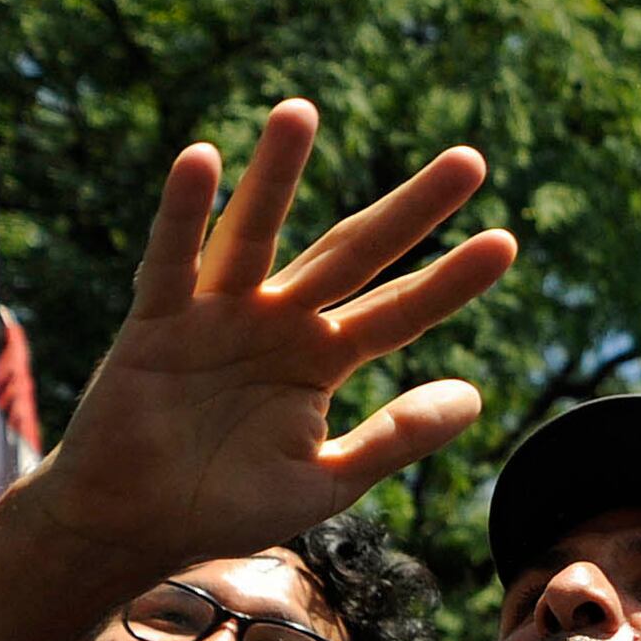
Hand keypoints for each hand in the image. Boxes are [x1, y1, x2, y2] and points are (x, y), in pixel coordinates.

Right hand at [16, 101, 514, 586]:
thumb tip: (474, 395)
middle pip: (354, 253)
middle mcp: (277, 322)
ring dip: (277, 172)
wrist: (134, 529)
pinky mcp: (155, 323)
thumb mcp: (329, 479)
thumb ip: (395, 438)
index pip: (402, 310)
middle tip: (471, 160)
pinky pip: (171, 261)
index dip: (450, 280)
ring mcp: (217, 315)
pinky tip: (201, 160)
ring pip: (254, 232)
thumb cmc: (227, 504)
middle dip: (411, 211)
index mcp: (322, 357)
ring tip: (302, 110)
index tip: (506, 243)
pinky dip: (182, 212)